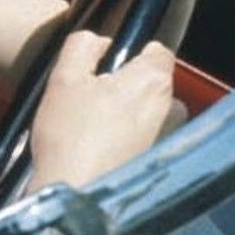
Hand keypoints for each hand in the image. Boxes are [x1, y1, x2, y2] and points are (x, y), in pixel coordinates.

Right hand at [30, 31, 180, 188]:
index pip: (156, 50)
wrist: (76, 193)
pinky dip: (124, 138)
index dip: (128, 53)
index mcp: (154, 81)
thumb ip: (82, 45)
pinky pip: (142, 137)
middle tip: (87, 100)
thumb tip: (98, 41)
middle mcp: (170, 108)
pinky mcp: (155, 161)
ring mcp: (167, 138)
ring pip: (145, 111)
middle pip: (149, 82)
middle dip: (123, 86)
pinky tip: (96, 148)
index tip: (102, 67)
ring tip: (89, 127)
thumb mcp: (64, 78)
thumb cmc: (70, 137)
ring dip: (124, 113)